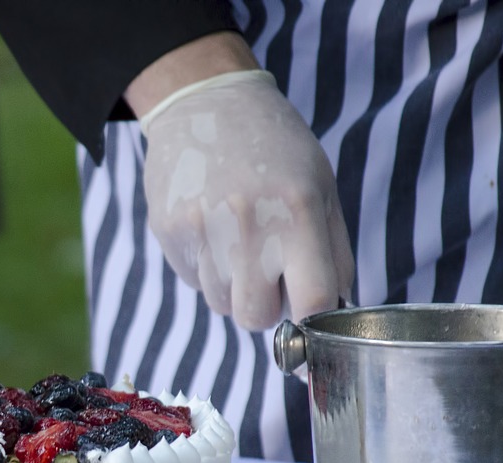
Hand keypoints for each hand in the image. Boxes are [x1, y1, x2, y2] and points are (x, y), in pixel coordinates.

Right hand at [137, 70, 353, 329]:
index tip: (306, 315)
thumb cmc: (273, 149)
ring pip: (220, 304)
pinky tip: (210, 227)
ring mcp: (204, 228)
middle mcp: (250, 222)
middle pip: (255, 317)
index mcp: (299, 210)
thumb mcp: (320, 187)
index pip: (311, 301)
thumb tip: (331, 312)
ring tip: (234, 239)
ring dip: (231, 285)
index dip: (310, 319)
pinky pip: (193, 281)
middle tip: (265, 275)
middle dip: (262, 306)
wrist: (204, 103)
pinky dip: (205, 267)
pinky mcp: (170, 230)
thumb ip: (333, 253)